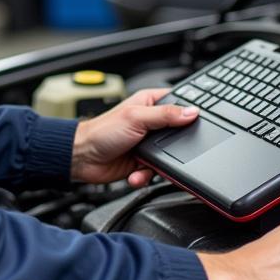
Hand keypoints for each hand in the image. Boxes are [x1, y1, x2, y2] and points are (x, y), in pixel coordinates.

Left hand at [71, 88, 197, 185]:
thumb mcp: (136, 118)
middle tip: (168, 149)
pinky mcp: (143, 162)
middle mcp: (150, 122)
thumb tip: (191, 112)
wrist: (83, 158)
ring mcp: (148, 143)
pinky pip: (156, 171)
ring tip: (145, 165)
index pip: (178, 103)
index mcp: (149, 104)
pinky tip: (135, 173)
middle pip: (178, 133)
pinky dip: (146, 175)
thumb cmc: (101, 132)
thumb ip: (165, 115)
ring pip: (169, 156)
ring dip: (158, 165)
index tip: (196, 122)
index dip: (188, 112)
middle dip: (174, 146)